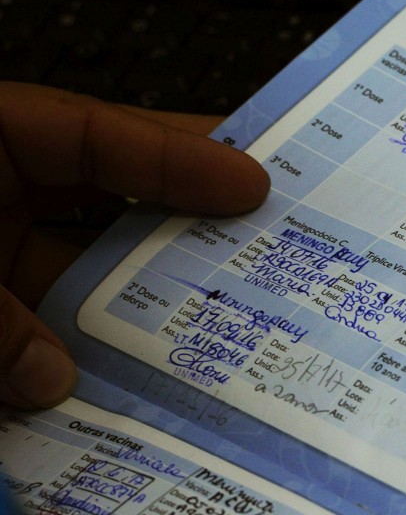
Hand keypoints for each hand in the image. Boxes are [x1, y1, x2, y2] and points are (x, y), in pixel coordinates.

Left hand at [0, 83, 268, 408]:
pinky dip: (72, 347)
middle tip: (259, 236)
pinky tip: (113, 378)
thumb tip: (53, 381)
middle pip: (103, 196)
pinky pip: (37, 317)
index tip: (252, 185)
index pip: (91, 132)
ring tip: (200, 327)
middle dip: (177, 221)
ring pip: (73, 269)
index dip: (176, 156)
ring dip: (127, 306)